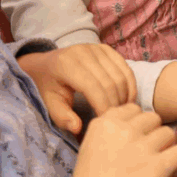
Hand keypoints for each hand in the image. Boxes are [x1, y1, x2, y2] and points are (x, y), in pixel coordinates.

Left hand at [17, 43, 137, 136]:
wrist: (46, 64)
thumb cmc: (49, 86)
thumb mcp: (50, 103)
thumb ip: (62, 117)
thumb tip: (78, 128)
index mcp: (67, 65)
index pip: (93, 88)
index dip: (103, 107)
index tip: (106, 122)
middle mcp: (84, 52)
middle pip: (110, 82)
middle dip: (116, 104)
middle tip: (117, 120)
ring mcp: (97, 48)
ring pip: (120, 75)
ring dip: (125, 96)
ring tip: (122, 111)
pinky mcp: (106, 49)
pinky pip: (125, 68)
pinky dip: (130, 85)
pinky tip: (126, 99)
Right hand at [73, 103, 176, 176]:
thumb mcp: (89, 149)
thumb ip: (109, 132)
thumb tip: (134, 124)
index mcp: (104, 125)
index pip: (133, 109)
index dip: (136, 123)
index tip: (134, 136)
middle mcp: (123, 131)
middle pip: (152, 118)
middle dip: (152, 132)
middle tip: (146, 149)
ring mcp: (141, 147)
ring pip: (168, 133)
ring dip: (164, 145)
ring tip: (156, 159)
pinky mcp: (157, 166)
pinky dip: (176, 160)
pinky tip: (166, 167)